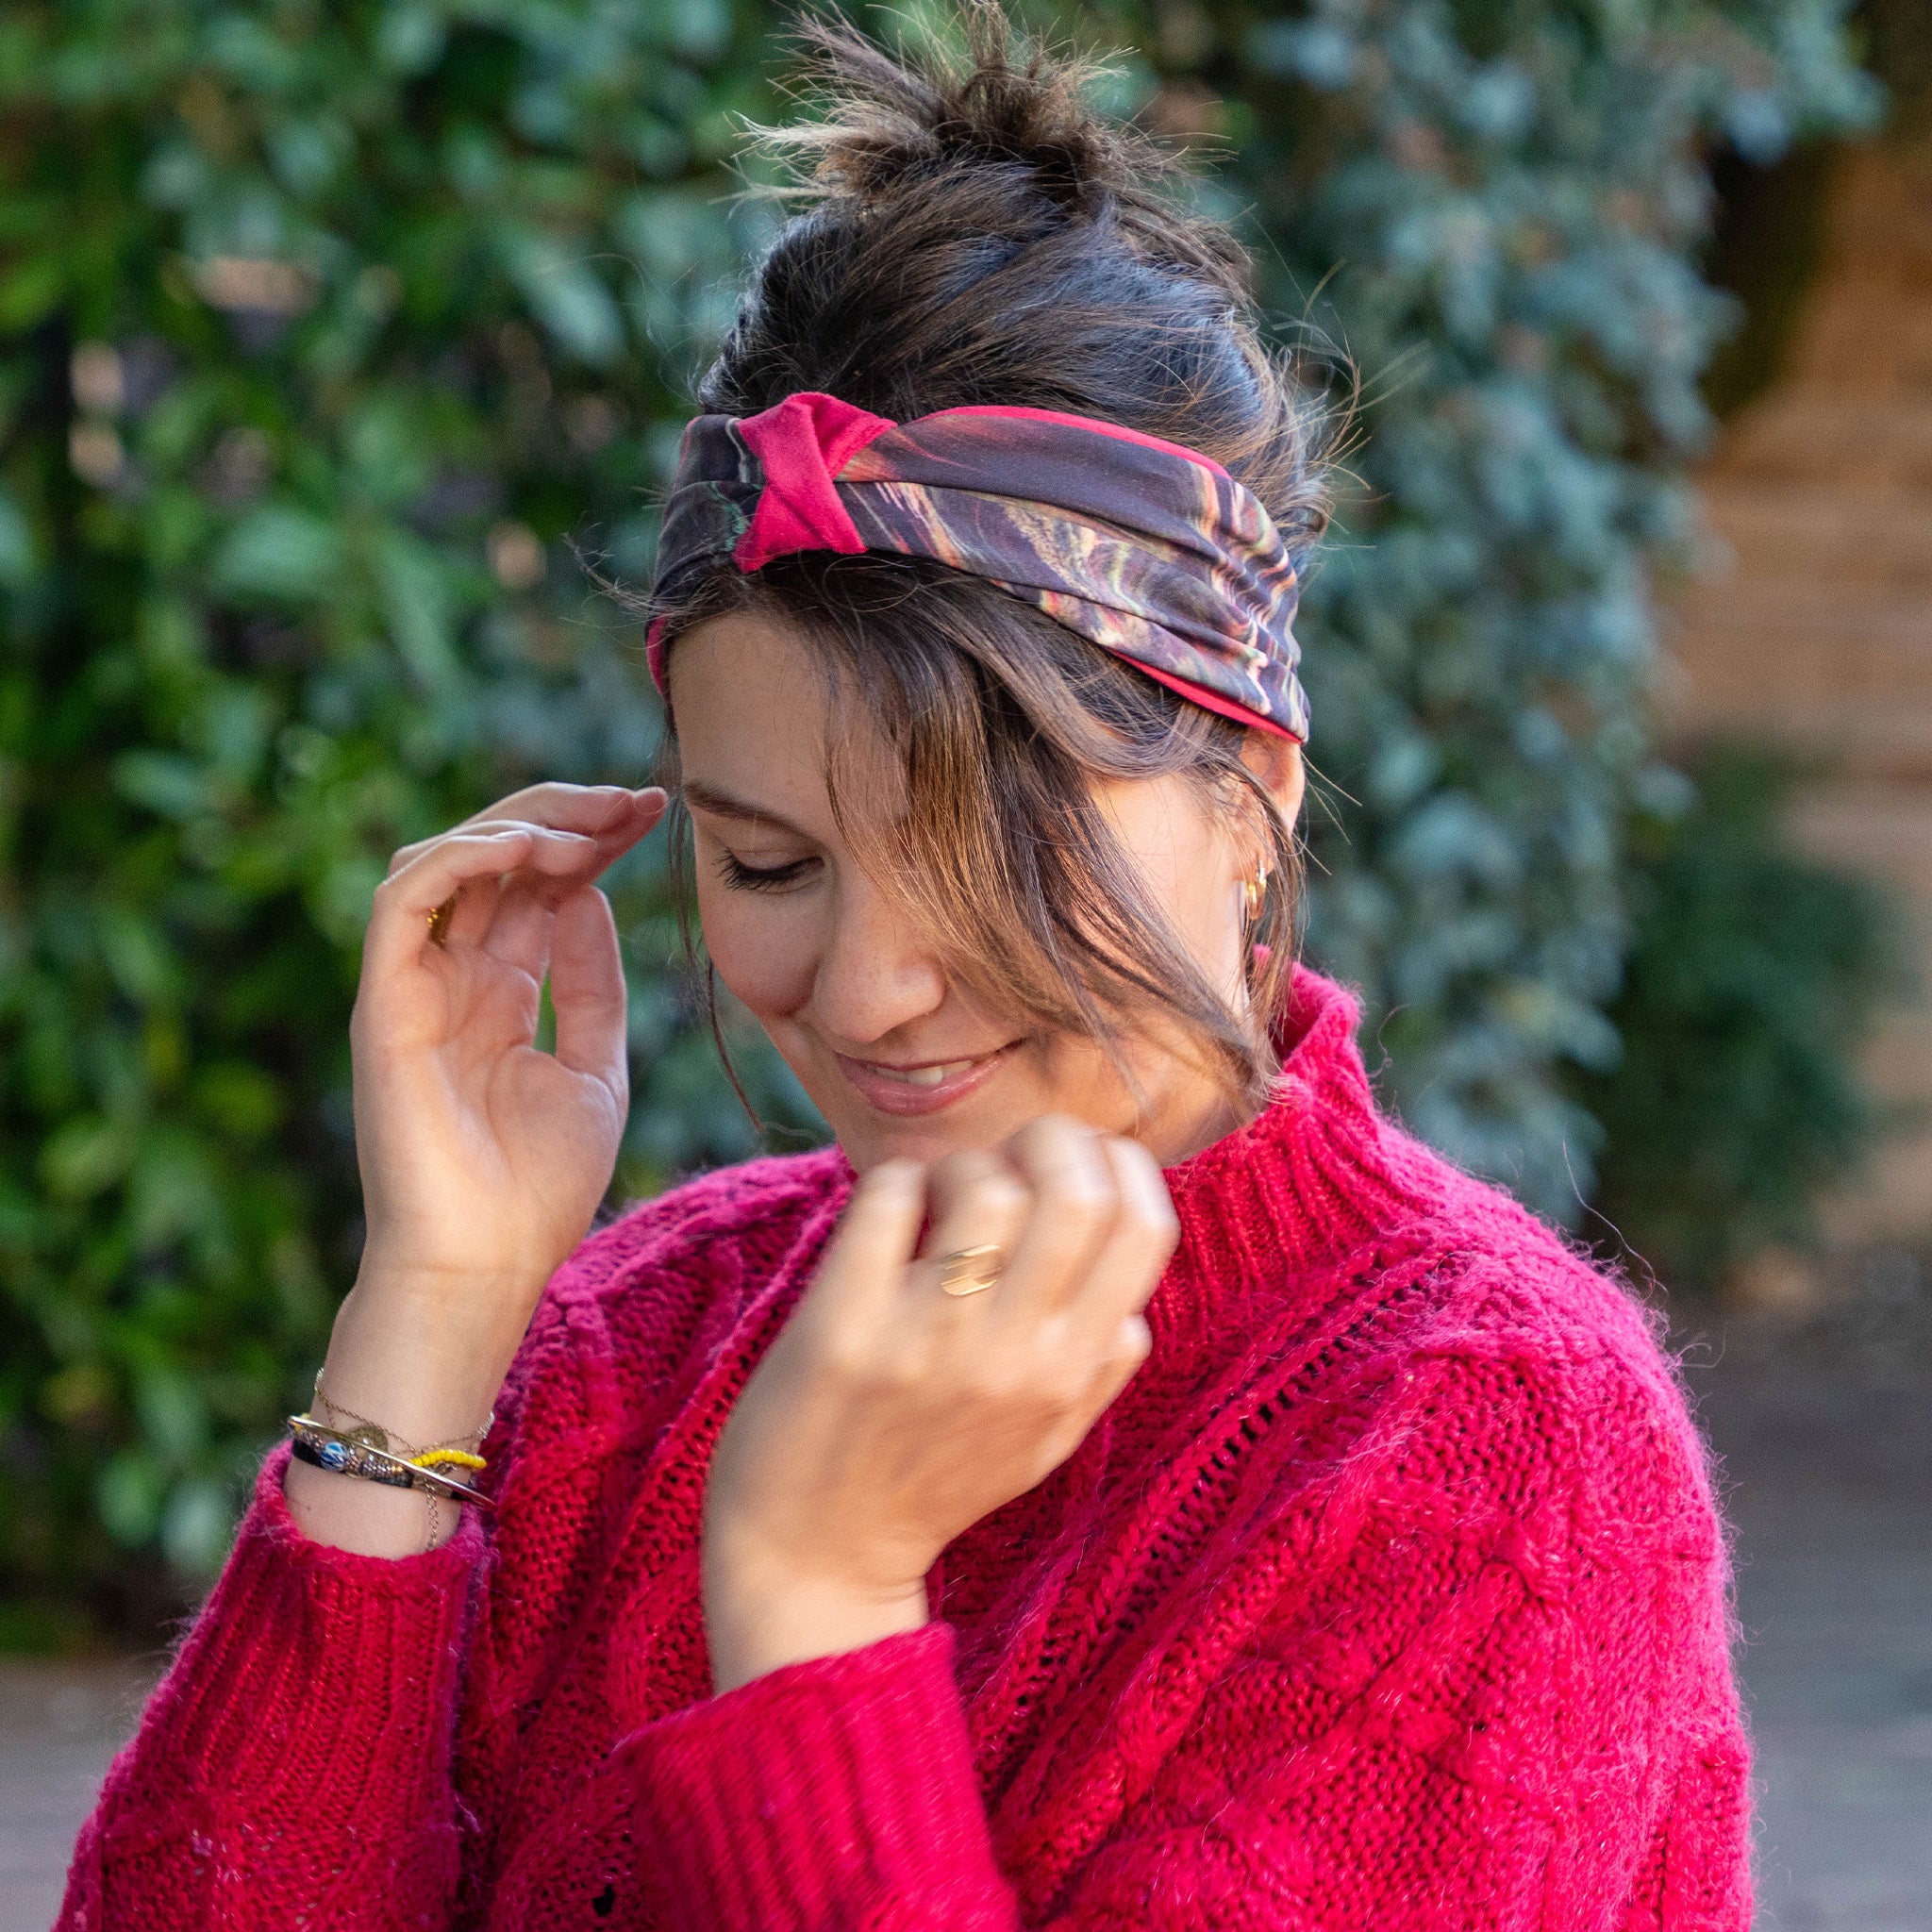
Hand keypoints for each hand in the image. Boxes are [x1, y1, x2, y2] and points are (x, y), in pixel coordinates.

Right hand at [350, 781, 662, 1320]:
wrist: (486, 1269)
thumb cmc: (537, 1190)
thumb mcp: (594, 1068)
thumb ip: (592, 982)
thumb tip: (592, 895)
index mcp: (498, 994)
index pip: (537, 887)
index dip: (591, 839)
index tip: (655, 812)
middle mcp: (450, 979)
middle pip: (493, 859)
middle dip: (565, 815)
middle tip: (634, 800)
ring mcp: (413, 987)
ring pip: (443, 860)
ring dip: (518, 825)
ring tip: (590, 829)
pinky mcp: (383, 1003)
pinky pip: (404, 900)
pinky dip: (466, 858)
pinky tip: (535, 852)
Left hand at [701, 1116, 1179, 1691]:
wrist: (817, 1560)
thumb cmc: (933, 1481)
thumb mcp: (1047, 1438)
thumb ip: (1101, 1364)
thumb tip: (1129, 1275)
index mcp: (1071, 1374)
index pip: (1144, 1226)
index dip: (1118, 1165)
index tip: (1075, 1166)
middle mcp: (1014, 1357)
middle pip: (1077, 1189)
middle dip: (1048, 1140)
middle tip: (1007, 1161)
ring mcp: (929, 1341)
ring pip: (986, 1185)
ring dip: (961, 1166)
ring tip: (937, 1199)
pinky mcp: (844, 1326)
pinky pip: (888, 1196)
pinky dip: (892, 1184)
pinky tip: (885, 1219)